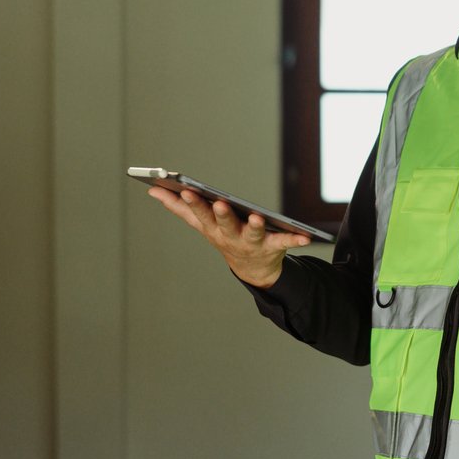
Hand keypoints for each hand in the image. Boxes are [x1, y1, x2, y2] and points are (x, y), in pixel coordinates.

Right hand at [147, 186, 310, 287]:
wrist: (252, 269)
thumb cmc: (224, 237)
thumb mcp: (200, 223)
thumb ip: (177, 206)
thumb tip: (152, 188)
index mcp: (212, 228)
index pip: (199, 214)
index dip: (192, 202)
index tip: (185, 188)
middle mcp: (230, 236)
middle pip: (224, 223)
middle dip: (221, 214)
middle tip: (219, 202)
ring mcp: (252, 242)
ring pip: (252, 233)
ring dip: (253, 226)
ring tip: (255, 216)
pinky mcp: (274, 247)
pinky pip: (285, 242)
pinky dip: (295, 240)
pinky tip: (306, 236)